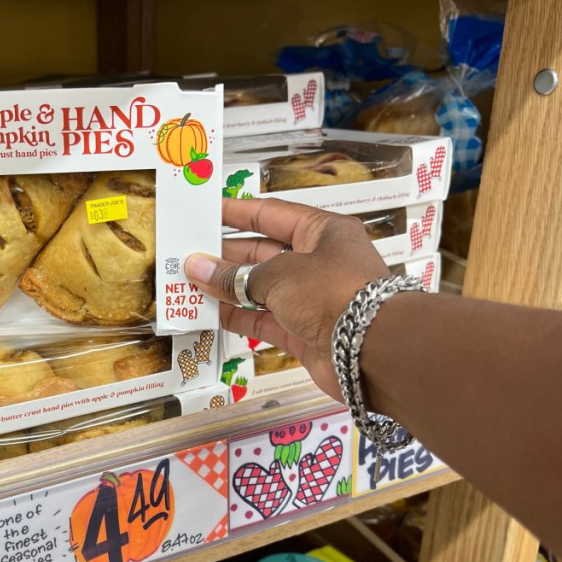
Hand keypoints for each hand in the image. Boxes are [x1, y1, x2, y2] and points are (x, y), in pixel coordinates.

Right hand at [185, 199, 390, 400]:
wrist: (372, 349)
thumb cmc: (335, 294)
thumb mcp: (278, 275)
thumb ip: (234, 275)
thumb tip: (197, 268)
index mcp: (322, 232)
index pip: (272, 214)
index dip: (237, 212)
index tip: (207, 211)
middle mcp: (318, 262)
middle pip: (263, 253)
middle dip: (226, 255)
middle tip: (189, 255)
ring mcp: (311, 299)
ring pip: (261, 289)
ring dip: (227, 288)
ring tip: (190, 284)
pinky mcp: (304, 331)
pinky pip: (263, 319)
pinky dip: (237, 316)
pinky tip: (210, 312)